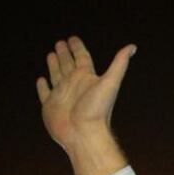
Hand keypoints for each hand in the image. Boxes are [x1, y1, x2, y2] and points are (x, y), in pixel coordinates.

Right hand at [37, 36, 135, 152]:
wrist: (84, 135)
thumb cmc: (97, 111)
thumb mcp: (110, 83)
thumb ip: (119, 64)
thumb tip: (132, 47)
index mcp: (86, 78)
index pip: (82, 58)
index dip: (77, 47)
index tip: (72, 38)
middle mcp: (73, 85)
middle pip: (68, 65)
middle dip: (64, 54)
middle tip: (60, 42)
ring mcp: (61, 95)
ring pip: (56, 76)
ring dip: (54, 65)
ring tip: (51, 55)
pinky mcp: (50, 106)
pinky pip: (44, 93)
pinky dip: (42, 86)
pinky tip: (41, 80)